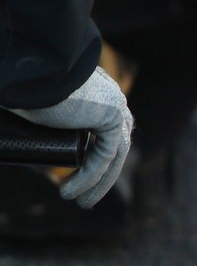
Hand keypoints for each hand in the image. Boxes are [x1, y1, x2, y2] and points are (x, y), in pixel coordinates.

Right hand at [9, 67, 133, 207]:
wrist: (36, 63)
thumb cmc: (25, 79)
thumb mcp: (29, 102)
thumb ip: (24, 111)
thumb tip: (3, 114)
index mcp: (98, 95)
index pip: (100, 136)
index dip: (89, 164)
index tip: (69, 182)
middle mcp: (111, 101)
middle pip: (108, 149)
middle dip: (96, 179)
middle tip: (78, 198)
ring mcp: (116, 109)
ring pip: (109, 157)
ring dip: (94, 184)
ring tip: (76, 202)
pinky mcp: (113, 118)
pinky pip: (104, 157)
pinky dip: (89, 178)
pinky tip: (70, 193)